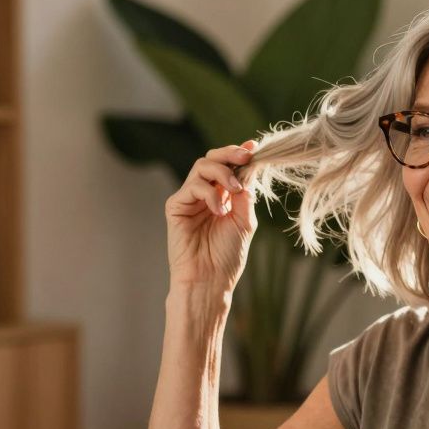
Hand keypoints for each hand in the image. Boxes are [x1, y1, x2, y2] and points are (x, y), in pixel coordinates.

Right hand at [164, 141, 257, 291]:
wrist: (209, 280)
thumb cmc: (226, 257)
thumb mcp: (244, 222)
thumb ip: (245, 196)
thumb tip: (249, 171)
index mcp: (222, 196)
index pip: (228, 167)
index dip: (239, 155)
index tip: (253, 147)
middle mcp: (205, 194)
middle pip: (212, 159)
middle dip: (230, 154)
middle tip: (245, 157)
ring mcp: (189, 199)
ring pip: (201, 166)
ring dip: (222, 172)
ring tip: (235, 191)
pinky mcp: (175, 206)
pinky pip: (193, 186)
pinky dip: (210, 193)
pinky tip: (219, 211)